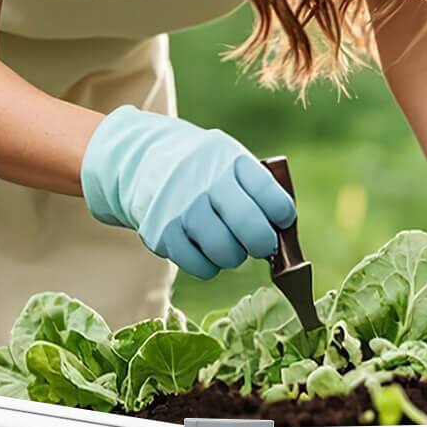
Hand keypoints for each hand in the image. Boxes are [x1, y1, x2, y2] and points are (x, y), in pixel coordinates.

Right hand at [79, 105, 295, 280]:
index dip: (282, 214)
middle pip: (249, 226)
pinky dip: (209, 266)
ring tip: (229, 247)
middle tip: (260, 245)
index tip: (281, 220)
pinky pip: (200, 266)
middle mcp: (204, 182)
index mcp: (229, 160)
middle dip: (263, 243)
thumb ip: (255, 191)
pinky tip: (206, 252)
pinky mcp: (161, 233)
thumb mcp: (229, 162)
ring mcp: (181, 208)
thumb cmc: (203, 170)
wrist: (144, 161)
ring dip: (234, 256)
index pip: (269, 194)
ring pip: (225, 252)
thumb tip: (283, 236)